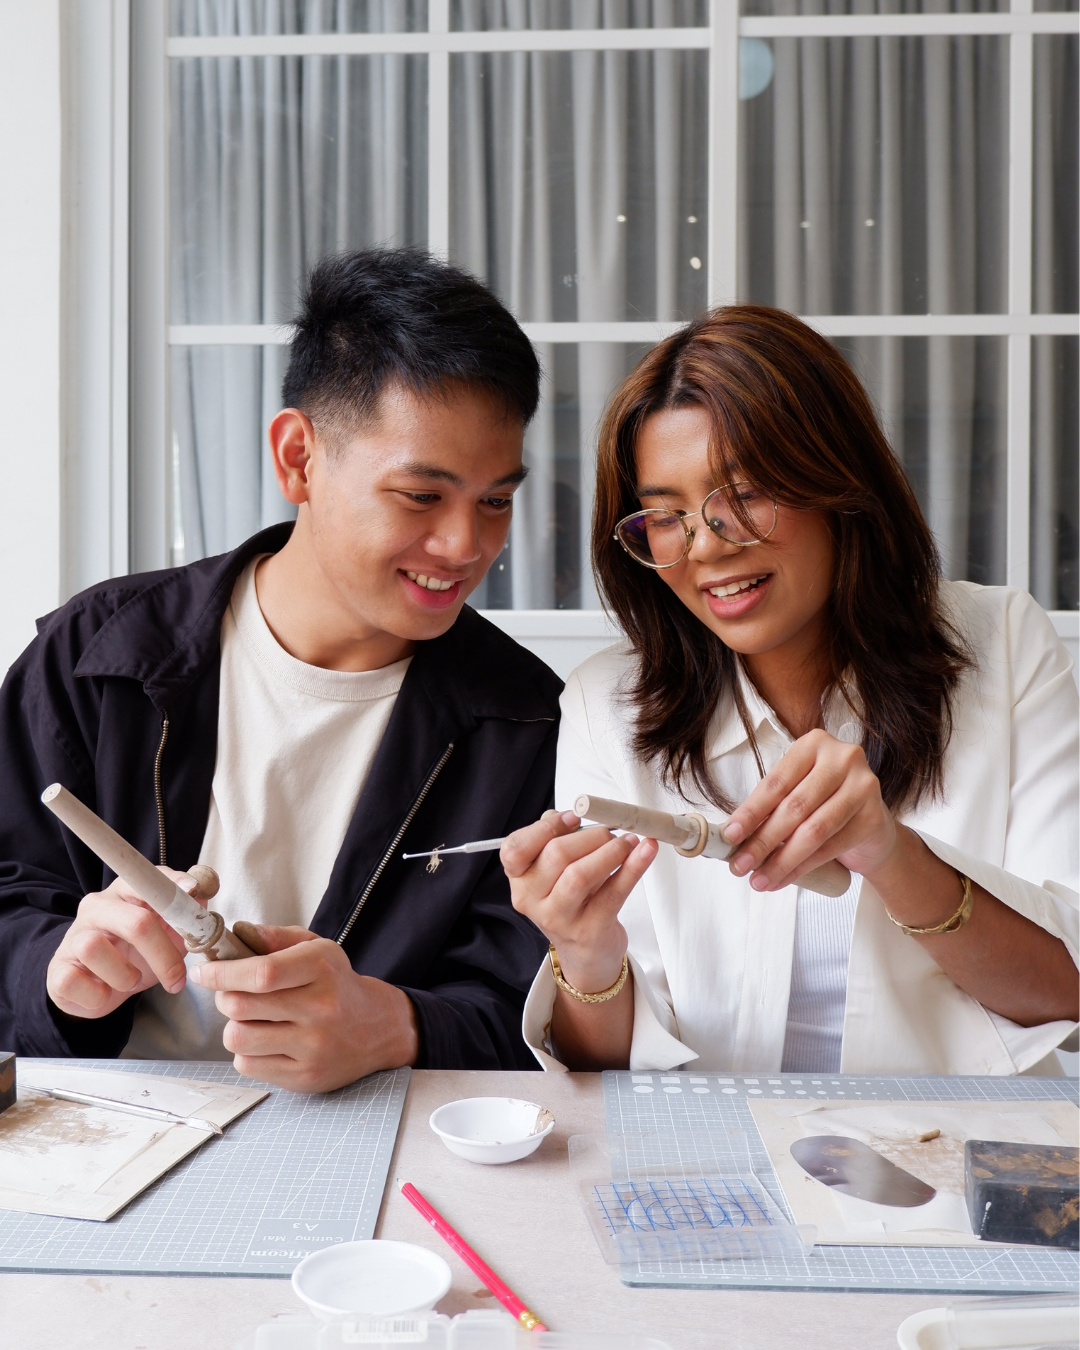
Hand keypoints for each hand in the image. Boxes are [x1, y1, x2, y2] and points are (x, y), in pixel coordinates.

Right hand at [46, 868, 203, 1018]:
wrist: (100, 988)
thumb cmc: (137, 954)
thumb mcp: (167, 933)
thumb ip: (186, 912)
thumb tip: (204, 892)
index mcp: (125, 893)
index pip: (147, 879)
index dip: (173, 885)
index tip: (193, 892)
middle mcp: (96, 907)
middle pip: (135, 922)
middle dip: (163, 955)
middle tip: (177, 978)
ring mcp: (74, 936)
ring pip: (95, 949)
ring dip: (124, 975)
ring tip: (130, 980)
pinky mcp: (57, 969)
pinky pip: (74, 981)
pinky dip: (97, 994)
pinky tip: (104, 992)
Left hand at [189, 926, 418, 1092]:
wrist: (377, 1028)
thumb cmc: (336, 984)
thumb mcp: (316, 948)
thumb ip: (275, 938)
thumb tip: (237, 933)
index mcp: (321, 968)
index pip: (261, 973)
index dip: (223, 972)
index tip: (204, 971)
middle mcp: (321, 1009)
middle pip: (240, 1006)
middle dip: (224, 997)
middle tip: (232, 993)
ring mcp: (314, 1047)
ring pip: (238, 1039)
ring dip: (234, 1027)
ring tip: (251, 1020)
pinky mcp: (305, 1076)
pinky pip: (248, 1066)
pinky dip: (247, 1053)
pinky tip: (266, 1042)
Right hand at [501, 809, 656, 992]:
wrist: (586, 951)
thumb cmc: (572, 901)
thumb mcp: (555, 873)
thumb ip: (557, 841)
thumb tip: (573, 817)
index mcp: (520, 880)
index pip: (515, 849)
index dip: (546, 828)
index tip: (574, 817)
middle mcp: (533, 901)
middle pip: (556, 855)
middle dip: (590, 836)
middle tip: (610, 832)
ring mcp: (560, 919)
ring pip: (581, 875)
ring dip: (610, 850)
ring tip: (629, 842)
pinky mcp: (590, 931)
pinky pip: (614, 893)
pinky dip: (634, 867)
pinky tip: (646, 851)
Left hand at [722, 729, 897, 890]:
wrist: (873, 827)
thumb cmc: (826, 805)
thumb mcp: (797, 794)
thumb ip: (771, 808)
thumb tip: (734, 837)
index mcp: (814, 744)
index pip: (775, 783)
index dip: (750, 812)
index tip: (729, 837)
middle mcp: (842, 758)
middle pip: (793, 807)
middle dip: (761, 841)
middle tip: (740, 866)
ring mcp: (863, 786)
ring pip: (812, 831)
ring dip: (780, 860)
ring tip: (759, 879)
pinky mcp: (874, 817)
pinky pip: (830, 848)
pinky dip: (801, 867)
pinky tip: (782, 878)